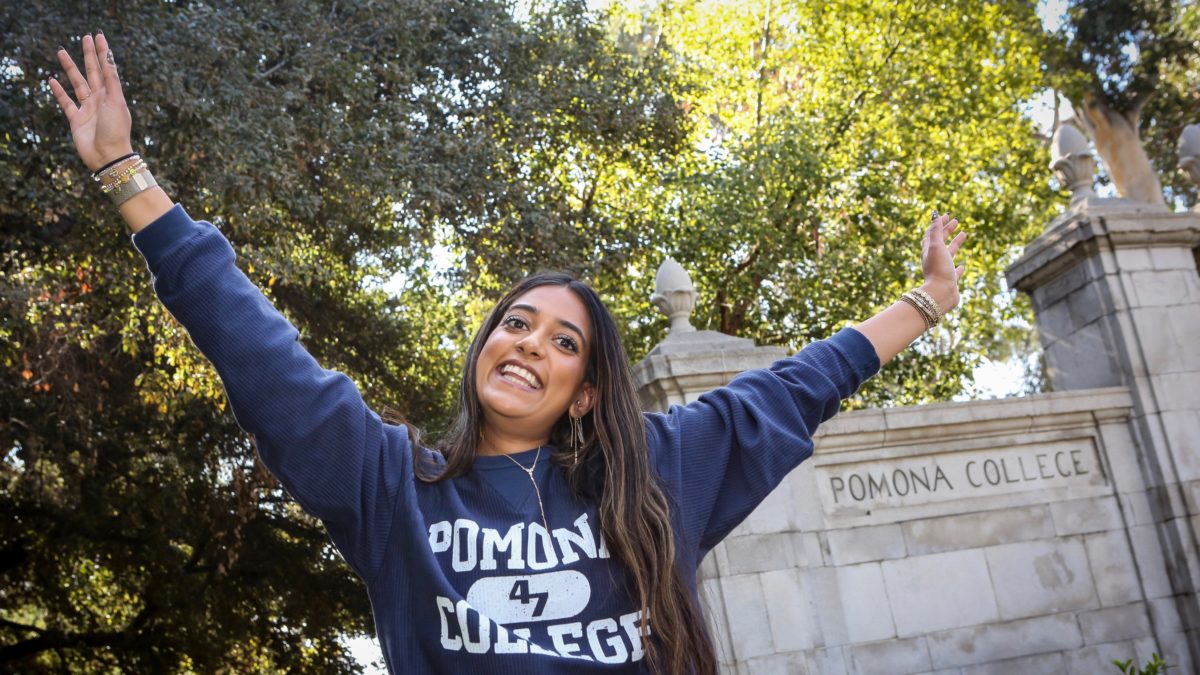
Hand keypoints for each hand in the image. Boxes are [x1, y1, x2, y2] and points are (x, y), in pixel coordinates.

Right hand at [49, 33, 132, 171]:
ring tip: (62, 51)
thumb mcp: (116, 102)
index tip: (99, 36)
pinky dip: (59, 91)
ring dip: (70, 68)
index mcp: (113, 95)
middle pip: (93, 72)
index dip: (103, 52)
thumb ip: (111, 81)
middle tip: (85, 37)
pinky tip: (52, 80)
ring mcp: (87, 109)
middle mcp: (100, 99)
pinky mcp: (76, 119)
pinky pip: (66, 102)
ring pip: (77, 83)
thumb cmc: (116, 130)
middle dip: (89, 55)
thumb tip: (109, 58)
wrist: (107, 156)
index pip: (107, 68)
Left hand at [921, 213, 966, 311]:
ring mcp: (942, 270)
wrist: (941, 294)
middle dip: (947, 230)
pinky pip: (954, 272)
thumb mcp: (936, 246)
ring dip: (955, 243)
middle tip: (956, 221)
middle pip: (940, 241)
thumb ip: (936, 231)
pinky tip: (962, 266)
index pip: (932, 233)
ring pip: (949, 254)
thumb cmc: (938, 269)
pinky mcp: (950, 281)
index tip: (947, 215)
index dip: (938, 224)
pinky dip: (958, 267)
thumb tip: (935, 214)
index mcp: (929, 251)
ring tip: (964, 234)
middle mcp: (934, 259)